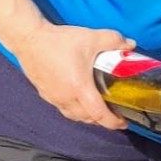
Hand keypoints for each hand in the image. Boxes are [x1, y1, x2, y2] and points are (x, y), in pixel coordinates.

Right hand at [9, 22, 134, 129]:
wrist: (29, 39)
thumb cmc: (58, 41)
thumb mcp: (91, 38)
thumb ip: (114, 41)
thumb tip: (131, 45)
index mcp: (80, 88)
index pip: (99, 115)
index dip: (113, 122)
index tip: (124, 122)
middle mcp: (66, 98)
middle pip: (87, 119)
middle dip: (103, 120)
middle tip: (114, 113)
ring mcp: (54, 98)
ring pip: (74, 116)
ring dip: (87, 116)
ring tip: (98, 108)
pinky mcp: (45, 94)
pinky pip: (63, 109)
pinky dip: (74, 109)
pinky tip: (78, 99)